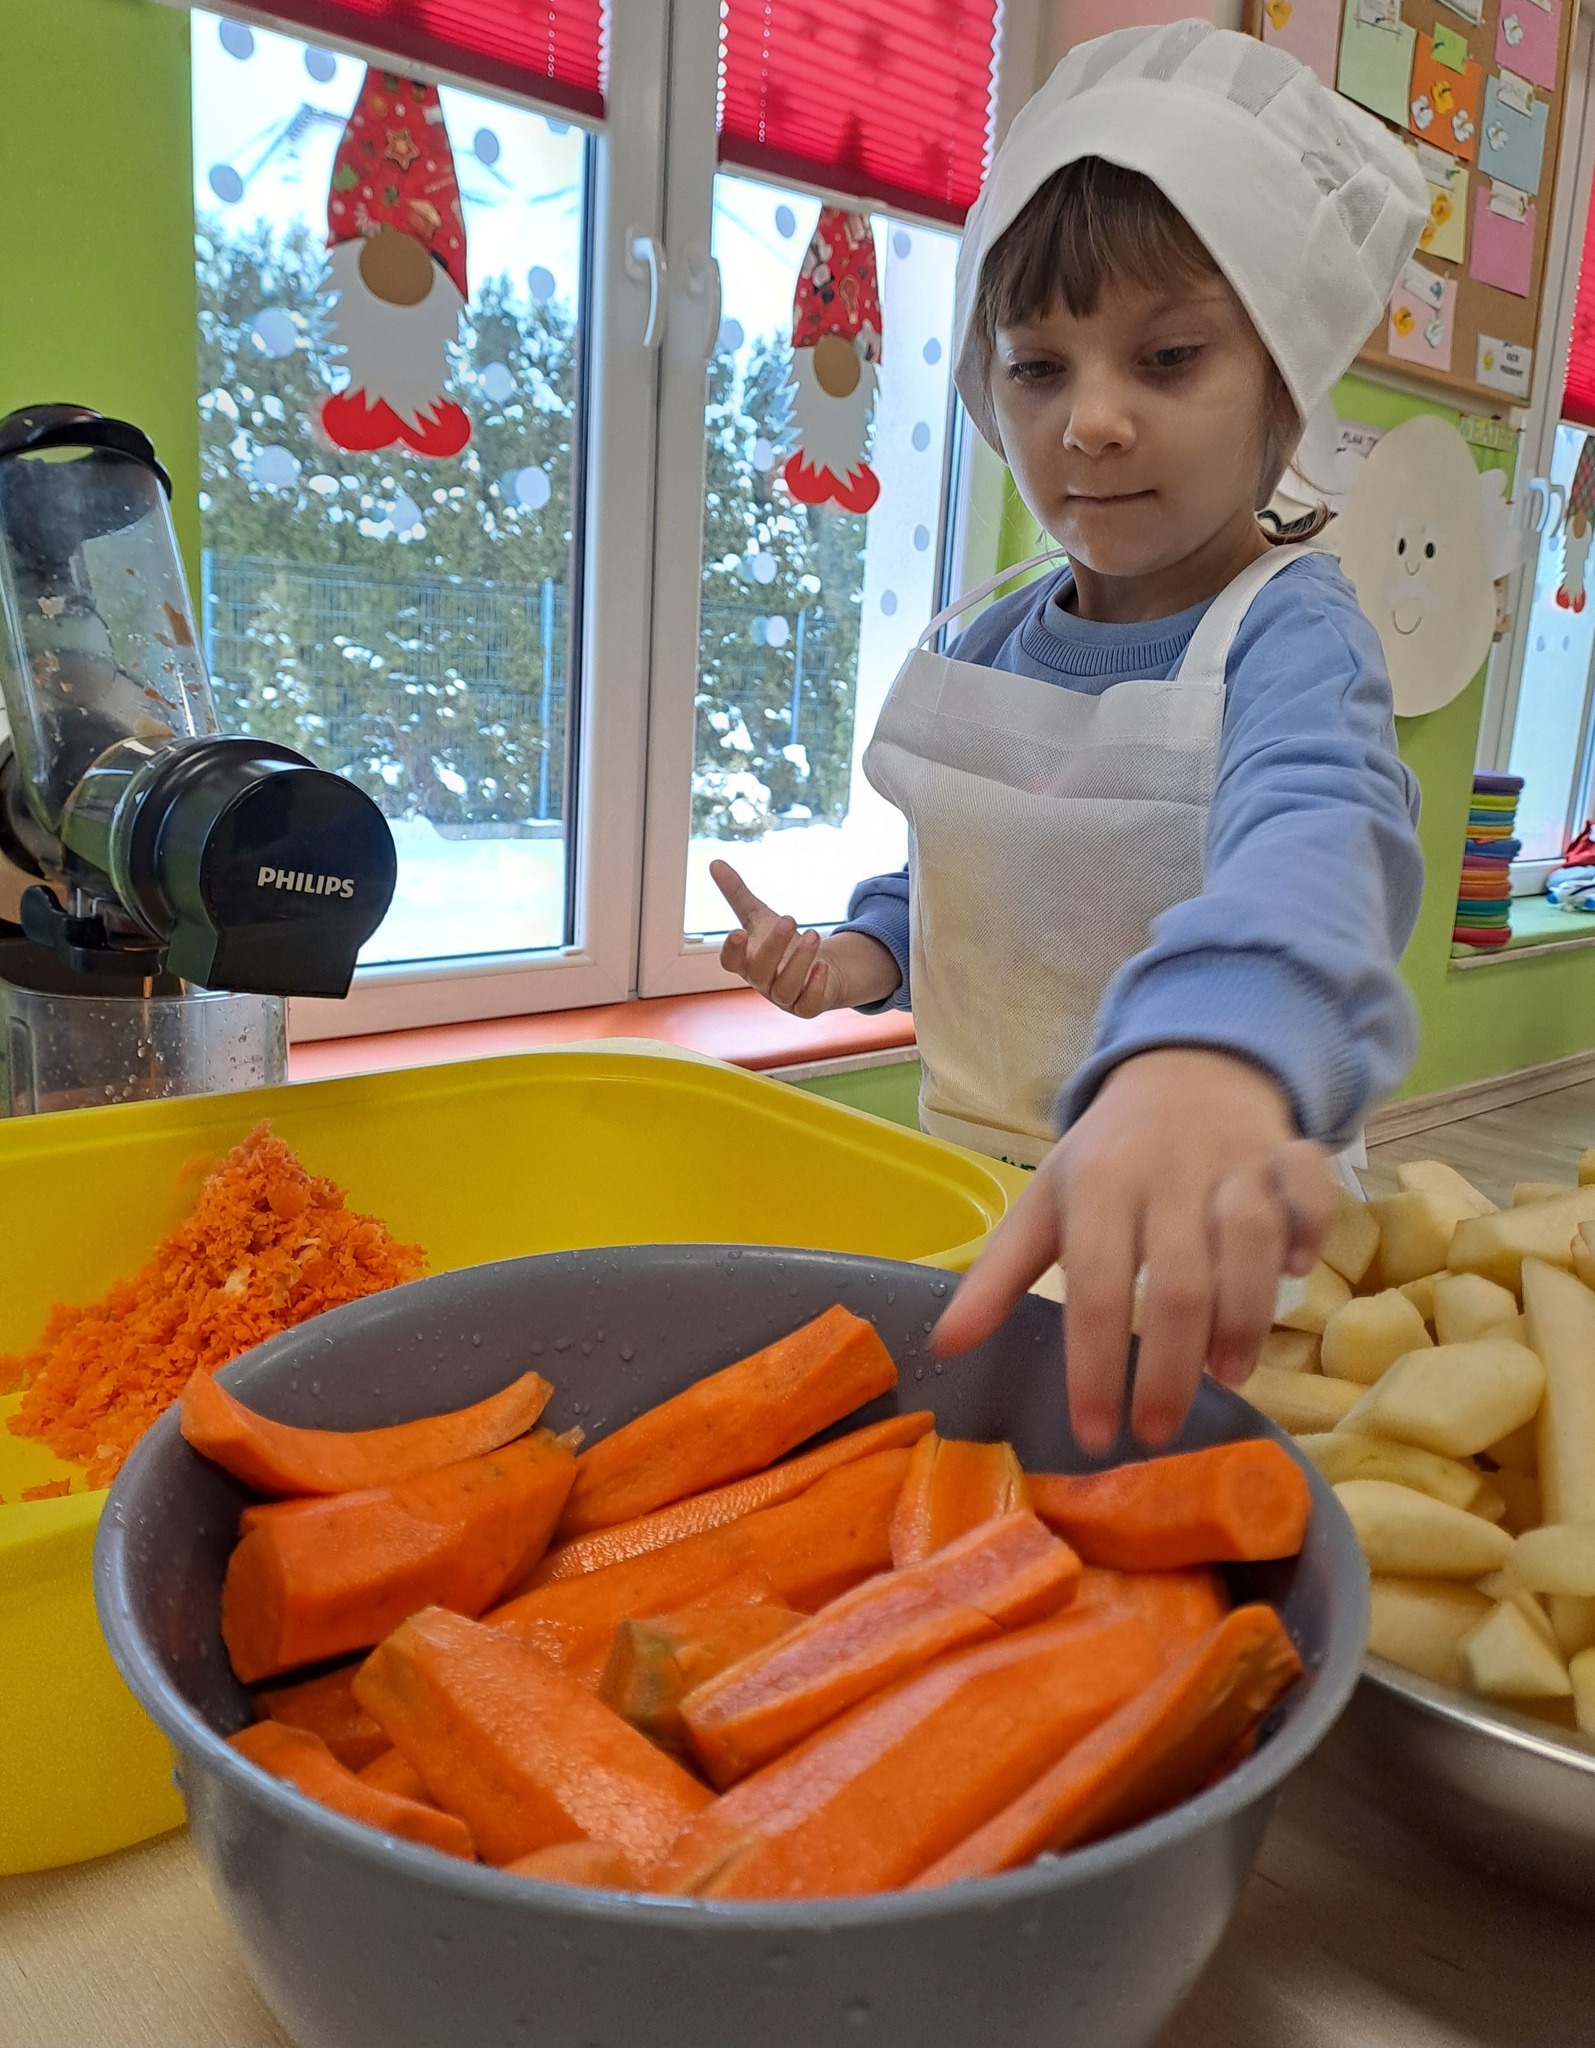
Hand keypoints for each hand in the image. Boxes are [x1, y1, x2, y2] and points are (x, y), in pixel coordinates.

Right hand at [711, 861, 899, 1014]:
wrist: (818, 968)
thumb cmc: (782, 943)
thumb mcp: (760, 916)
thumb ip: (737, 894)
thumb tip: (715, 862)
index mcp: (747, 962)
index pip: (731, 962)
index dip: (732, 950)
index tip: (738, 932)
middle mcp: (762, 982)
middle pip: (760, 971)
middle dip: (774, 946)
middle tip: (790, 919)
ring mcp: (783, 998)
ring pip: (786, 988)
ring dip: (800, 961)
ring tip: (814, 934)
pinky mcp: (806, 1007)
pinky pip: (808, 1004)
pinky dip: (815, 987)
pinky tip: (823, 966)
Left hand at [931, 1047, 1335, 1453]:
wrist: (1183, 1069)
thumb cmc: (1109, 1157)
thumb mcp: (1046, 1203)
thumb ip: (999, 1277)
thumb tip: (945, 1347)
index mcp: (1099, 1185)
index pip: (1094, 1286)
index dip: (1094, 1367)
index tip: (1096, 1437)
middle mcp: (1167, 1172)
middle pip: (1177, 1280)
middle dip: (1170, 1368)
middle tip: (1157, 1432)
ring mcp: (1234, 1160)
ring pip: (1248, 1241)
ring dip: (1244, 1318)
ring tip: (1228, 1376)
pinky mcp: (1289, 1152)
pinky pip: (1309, 1192)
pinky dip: (1308, 1232)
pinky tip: (1295, 1273)